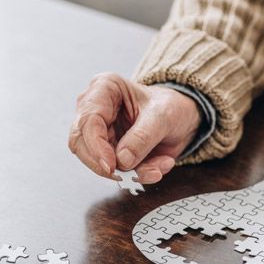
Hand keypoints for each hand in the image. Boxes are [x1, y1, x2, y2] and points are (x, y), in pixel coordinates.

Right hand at [68, 73, 200, 183]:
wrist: (182, 118)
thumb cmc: (170, 106)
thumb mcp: (163, 116)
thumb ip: (142, 137)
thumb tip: (122, 160)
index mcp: (104, 88)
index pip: (88, 120)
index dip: (96, 147)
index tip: (112, 166)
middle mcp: (95, 109)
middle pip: (81, 144)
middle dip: (106, 164)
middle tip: (129, 175)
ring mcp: (100, 132)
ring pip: (97, 161)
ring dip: (129, 172)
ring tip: (157, 169)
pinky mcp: (108, 151)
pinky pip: (115, 170)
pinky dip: (137, 174)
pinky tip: (158, 167)